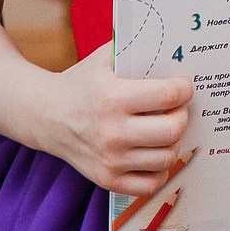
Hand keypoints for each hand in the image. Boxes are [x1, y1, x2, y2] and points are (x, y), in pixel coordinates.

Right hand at [35, 42, 193, 196]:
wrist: (45, 115)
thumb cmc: (82, 83)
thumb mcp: (104, 57)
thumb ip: (137, 48)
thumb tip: (175, 46)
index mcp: (113, 98)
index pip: (169, 96)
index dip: (184, 89)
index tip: (182, 86)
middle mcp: (112, 132)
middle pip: (172, 130)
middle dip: (182, 115)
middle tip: (176, 109)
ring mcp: (110, 160)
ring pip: (167, 157)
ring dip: (172, 142)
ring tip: (164, 129)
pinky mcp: (107, 179)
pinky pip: (151, 184)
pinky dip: (159, 169)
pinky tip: (153, 153)